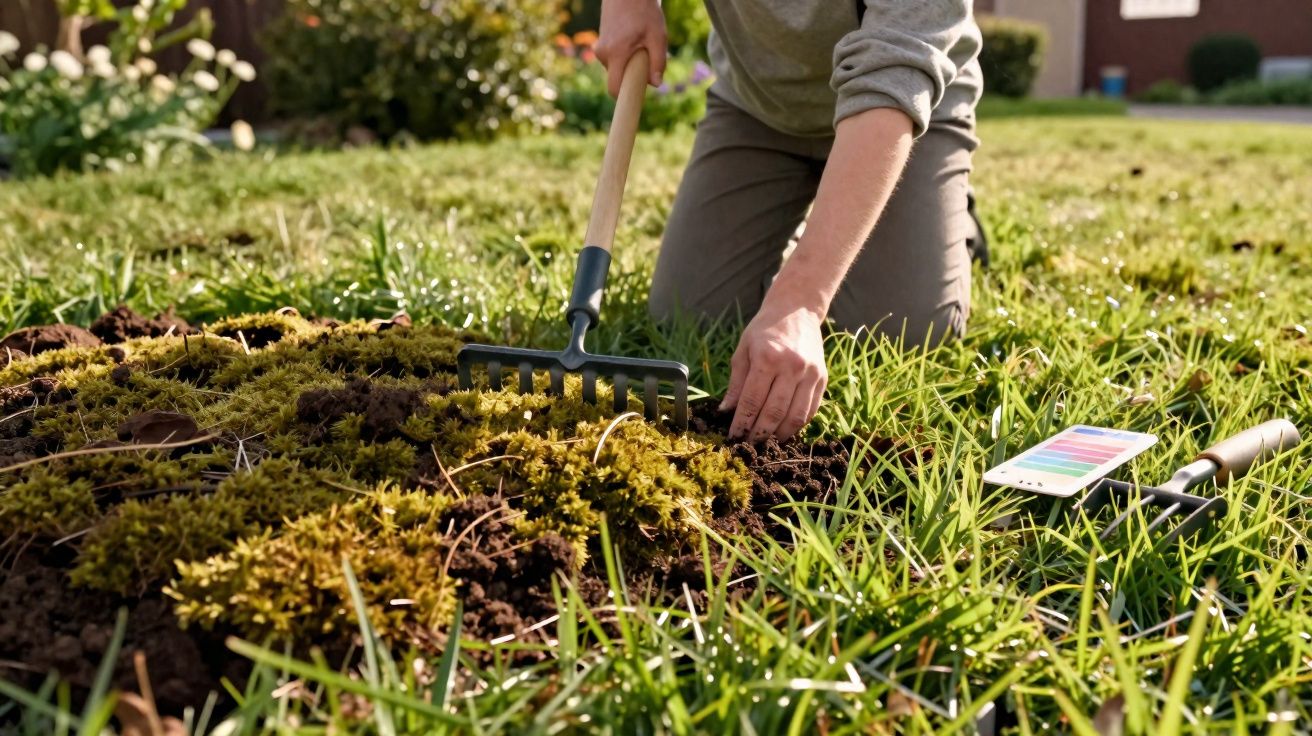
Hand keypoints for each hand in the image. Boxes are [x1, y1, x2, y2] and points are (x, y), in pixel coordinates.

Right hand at [595, 0, 667, 95]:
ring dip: (629, 64)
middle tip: (646, 57)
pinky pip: (614, 60)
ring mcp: (599, 48)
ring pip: (617, 68)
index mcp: (616, 54)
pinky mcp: (600, 44)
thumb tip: (656, 84)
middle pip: (618, 78)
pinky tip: (633, 39)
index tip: (634, 101)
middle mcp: (603, 53)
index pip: (614, 88)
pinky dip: (624, 56)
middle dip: (632, 75)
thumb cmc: (644, 11)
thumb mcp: (658, 35)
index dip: (624, 98)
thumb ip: (658, 61)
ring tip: (640, 43)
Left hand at [720, 297, 827, 440]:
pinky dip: (798, 425)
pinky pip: (811, 410)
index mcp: (768, 358)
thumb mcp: (743, 350)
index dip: (742, 423)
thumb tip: (726, 411)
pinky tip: (785, 431)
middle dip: (759, 433)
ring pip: (796, 416)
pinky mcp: (823, 378)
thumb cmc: (764, 330)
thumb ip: (736, 382)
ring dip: (780, 434)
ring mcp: (811, 373)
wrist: (797, 310)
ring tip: (766, 443)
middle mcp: (792, 366)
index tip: (733, 437)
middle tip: (748, 446)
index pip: (752, 400)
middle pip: (775, 412)